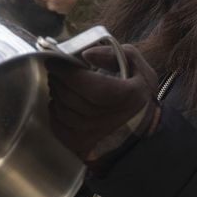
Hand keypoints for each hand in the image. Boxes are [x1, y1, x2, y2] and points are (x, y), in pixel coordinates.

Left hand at [46, 44, 159, 166]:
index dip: (67, 73)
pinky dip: (55, 113)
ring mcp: (95, 134)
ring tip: (57, 83)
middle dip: (58, 80)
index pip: (87, 85)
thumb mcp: (135, 65)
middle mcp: (110, 117)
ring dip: (56, 94)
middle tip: (55, 70)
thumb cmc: (136, 92)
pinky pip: (59, 128)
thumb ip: (113, 53)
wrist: (141, 127)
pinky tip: (59, 102)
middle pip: (72, 98)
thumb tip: (86, 54)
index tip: (55, 61)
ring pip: (64, 112)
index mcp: (126, 96)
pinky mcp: (83, 143)